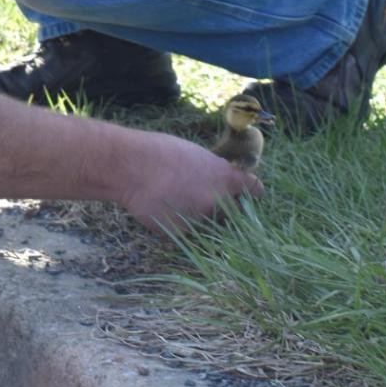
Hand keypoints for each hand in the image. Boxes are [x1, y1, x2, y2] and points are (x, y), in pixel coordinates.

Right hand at [120, 130, 264, 229]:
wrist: (131, 167)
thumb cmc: (161, 152)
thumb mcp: (197, 155)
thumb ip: (215, 171)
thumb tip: (221, 180)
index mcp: (226, 179)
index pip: (254, 189)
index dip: (252, 192)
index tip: (250, 194)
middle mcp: (218, 202)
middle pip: (233, 211)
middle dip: (224, 207)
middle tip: (204, 198)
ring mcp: (200, 219)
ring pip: (207, 223)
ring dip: (198, 215)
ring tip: (176, 200)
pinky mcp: (180, 233)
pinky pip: (185, 231)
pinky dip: (178, 223)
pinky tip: (162, 209)